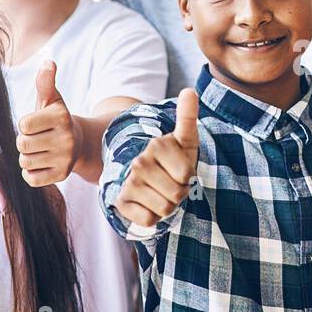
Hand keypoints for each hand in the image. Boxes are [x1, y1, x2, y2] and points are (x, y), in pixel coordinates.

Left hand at [16, 60, 78, 186]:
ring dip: (28, 157)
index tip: (36, 124)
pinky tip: (42, 163)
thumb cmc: (56, 119)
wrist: (80, 143)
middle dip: (25, 141)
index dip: (25, 125)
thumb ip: (45, 82)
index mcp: (61, 118)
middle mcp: (66, 139)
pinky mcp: (61, 176)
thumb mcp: (51, 100)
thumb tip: (48, 62)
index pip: (23, 125)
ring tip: (41, 150)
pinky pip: (31, 178)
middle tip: (37, 138)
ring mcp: (65, 159)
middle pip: (22, 144)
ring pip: (25, 162)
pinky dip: (31, 172)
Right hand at [114, 88, 198, 228]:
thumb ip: (188, 116)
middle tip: (171, 184)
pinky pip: (148, 220)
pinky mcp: (121, 202)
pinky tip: (148, 204)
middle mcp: (139, 163)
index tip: (180, 171)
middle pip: (177, 195)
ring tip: (162, 193)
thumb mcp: (185, 140)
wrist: (148, 179)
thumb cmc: (173, 160)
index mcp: (156, 145)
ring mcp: (128, 183)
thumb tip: (189, 91)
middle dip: (180, 194)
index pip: (186, 176)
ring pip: (164, 209)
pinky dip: (153, 217)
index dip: (189, 178)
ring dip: (168, 206)